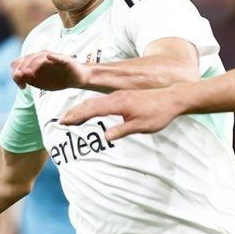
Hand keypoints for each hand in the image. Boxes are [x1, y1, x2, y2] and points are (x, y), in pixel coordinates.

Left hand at [11, 49, 87, 91]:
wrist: (77, 79)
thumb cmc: (58, 80)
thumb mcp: (41, 83)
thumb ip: (29, 80)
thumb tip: (17, 77)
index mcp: (34, 62)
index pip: (20, 63)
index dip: (16, 73)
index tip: (21, 86)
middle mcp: (42, 57)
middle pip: (27, 58)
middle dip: (22, 68)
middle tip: (21, 78)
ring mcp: (53, 57)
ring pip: (40, 57)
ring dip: (33, 64)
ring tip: (28, 72)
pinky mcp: (64, 59)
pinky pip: (58, 57)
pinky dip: (53, 57)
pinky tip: (49, 57)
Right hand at [61, 89, 182, 138]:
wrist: (172, 98)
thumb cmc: (158, 113)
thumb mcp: (141, 126)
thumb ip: (122, 131)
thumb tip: (105, 137)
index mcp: (119, 103)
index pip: (93, 109)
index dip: (77, 116)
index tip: (65, 122)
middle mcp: (116, 97)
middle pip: (90, 103)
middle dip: (75, 112)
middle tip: (62, 121)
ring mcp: (119, 96)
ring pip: (96, 101)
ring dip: (82, 109)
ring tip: (71, 117)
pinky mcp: (123, 97)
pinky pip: (103, 101)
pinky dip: (92, 106)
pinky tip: (90, 111)